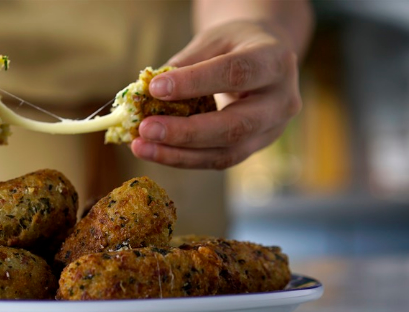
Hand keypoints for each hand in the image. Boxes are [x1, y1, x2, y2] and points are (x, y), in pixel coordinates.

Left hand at [131, 21, 301, 169]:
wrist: (265, 59)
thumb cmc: (236, 45)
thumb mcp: (215, 39)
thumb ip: (187, 63)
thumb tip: (148, 92)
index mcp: (275, 62)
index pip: (236, 73)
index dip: (194, 82)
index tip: (155, 88)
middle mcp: (281, 101)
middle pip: (235, 126)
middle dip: (186, 132)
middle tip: (145, 129)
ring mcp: (271, 131)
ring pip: (226, 152)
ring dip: (178, 153)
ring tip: (141, 146)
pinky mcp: (254, 148)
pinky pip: (217, 160)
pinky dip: (182, 158)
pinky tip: (154, 151)